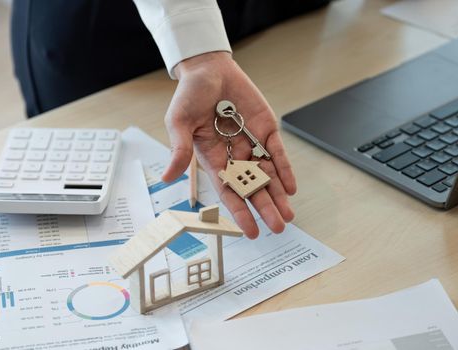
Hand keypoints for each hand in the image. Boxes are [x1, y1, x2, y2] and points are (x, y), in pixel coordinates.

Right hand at [162, 52, 296, 237]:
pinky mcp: (265, 129)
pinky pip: (277, 152)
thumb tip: (166, 177)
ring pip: (267, 174)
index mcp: (213, 159)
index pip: (228, 191)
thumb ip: (179, 149)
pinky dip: (284, 169)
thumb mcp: (179, 122)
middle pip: (252, 187)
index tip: (250, 231)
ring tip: (288, 214)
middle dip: (265, 207)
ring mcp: (251, 143)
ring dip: (278, 194)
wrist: (208, 69)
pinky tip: (290, 186)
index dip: (239, 211)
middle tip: (277, 227)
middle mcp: (234, 156)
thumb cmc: (189, 95)